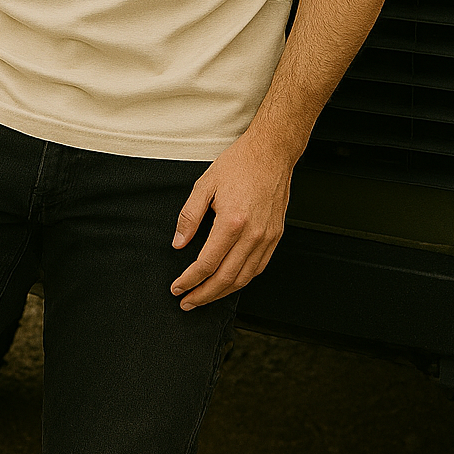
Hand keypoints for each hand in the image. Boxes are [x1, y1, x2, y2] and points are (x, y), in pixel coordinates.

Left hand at [169, 130, 293, 309]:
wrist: (271, 152)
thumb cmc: (240, 163)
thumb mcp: (205, 185)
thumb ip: (189, 216)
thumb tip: (179, 243)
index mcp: (231, 222)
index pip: (206, 263)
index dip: (189, 280)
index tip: (177, 287)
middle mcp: (252, 234)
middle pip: (225, 278)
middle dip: (203, 295)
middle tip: (187, 301)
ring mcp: (267, 237)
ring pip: (244, 278)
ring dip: (222, 292)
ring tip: (205, 296)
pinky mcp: (276, 236)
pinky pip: (259, 267)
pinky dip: (243, 280)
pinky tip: (230, 282)